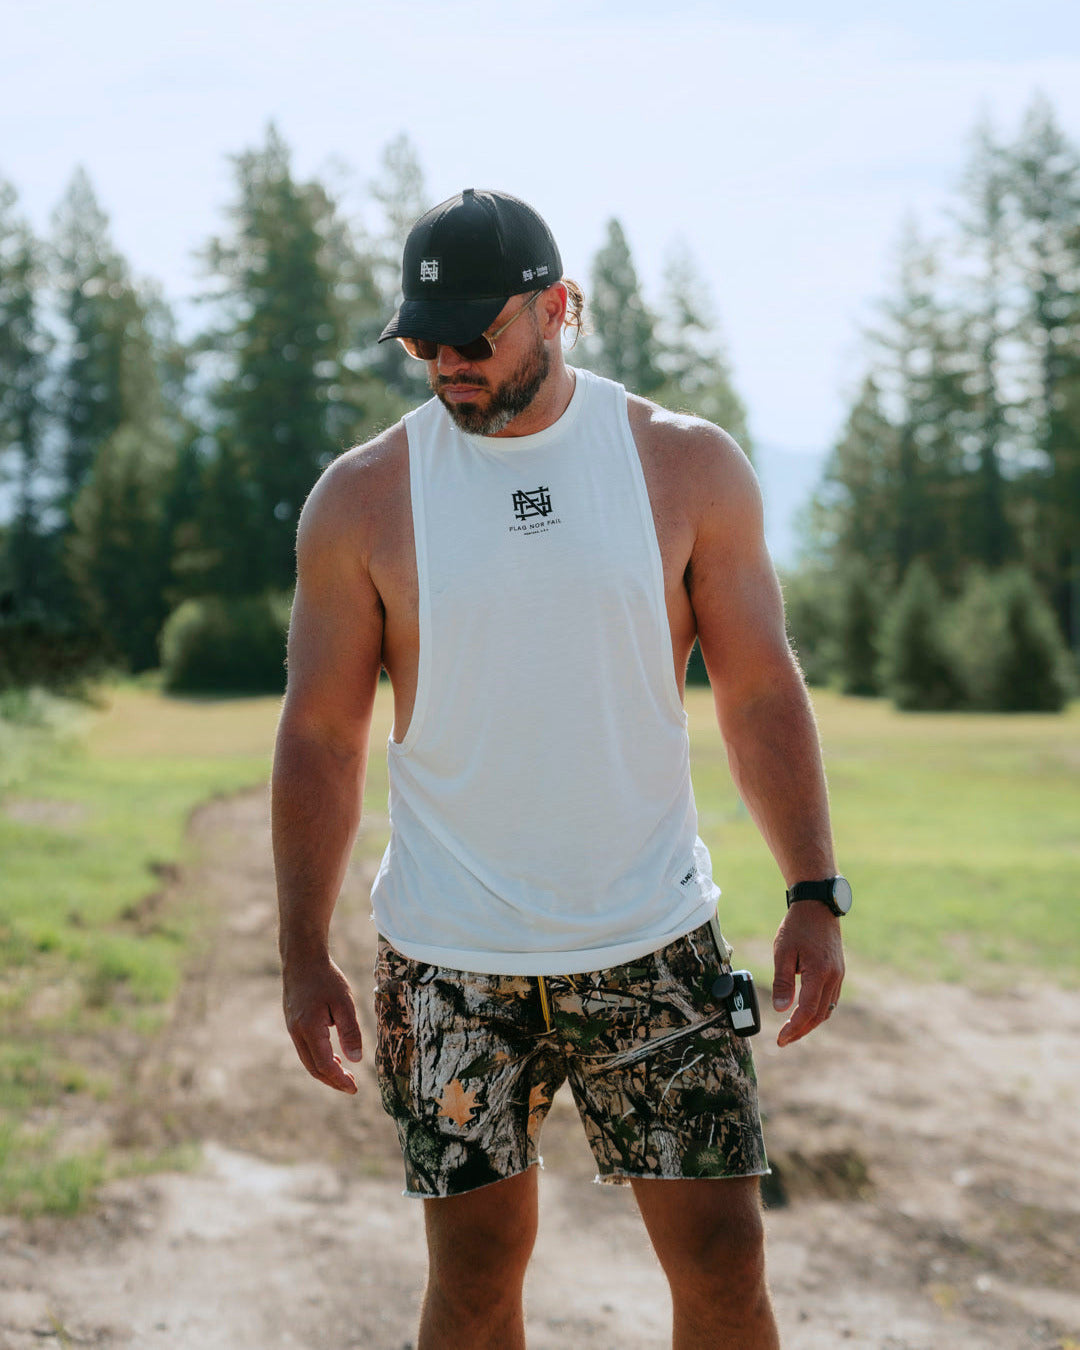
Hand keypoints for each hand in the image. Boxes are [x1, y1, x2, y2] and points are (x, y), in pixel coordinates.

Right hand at [282, 953, 364, 1092]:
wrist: (302, 958)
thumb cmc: (325, 978)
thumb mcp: (344, 1003)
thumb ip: (350, 1032)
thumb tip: (355, 1060)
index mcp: (309, 1030)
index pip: (324, 1065)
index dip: (339, 1079)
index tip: (354, 1088)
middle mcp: (296, 1033)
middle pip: (314, 1067)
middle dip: (332, 1080)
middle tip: (351, 1087)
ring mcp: (292, 1028)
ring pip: (308, 1059)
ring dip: (325, 1070)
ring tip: (344, 1075)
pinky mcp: (293, 1022)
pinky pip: (305, 1049)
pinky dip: (319, 1058)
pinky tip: (333, 1055)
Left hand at [771, 901, 844, 1046]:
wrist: (818, 905)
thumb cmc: (797, 926)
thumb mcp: (783, 952)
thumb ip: (782, 981)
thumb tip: (781, 1009)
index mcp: (820, 973)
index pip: (808, 1010)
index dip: (794, 1028)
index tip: (780, 1039)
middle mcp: (834, 977)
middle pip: (819, 1015)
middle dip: (801, 1030)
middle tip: (784, 1040)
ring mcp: (839, 975)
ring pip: (827, 1009)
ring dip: (810, 1023)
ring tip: (792, 1030)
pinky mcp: (838, 971)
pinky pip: (830, 999)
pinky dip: (818, 1010)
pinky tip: (805, 1012)